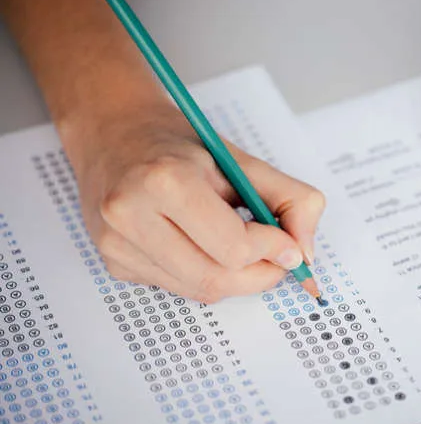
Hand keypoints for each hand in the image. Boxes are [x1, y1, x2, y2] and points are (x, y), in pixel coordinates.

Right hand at [63, 103, 324, 302]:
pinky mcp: (114, 263)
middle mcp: (131, 215)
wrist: (114, 133)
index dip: (273, 252)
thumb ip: (289, 199)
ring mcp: (116, 245)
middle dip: (259, 275)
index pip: (233, 246)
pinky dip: (204, 274)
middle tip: (278, 260)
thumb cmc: (180, 144)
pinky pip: (178, 286)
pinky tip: (201, 244)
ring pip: (198, 290)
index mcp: (165, 181)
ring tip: (242, 247)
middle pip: (215, 278)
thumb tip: (304, 254)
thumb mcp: (239, 159)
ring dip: (235, 278)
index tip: (291, 248)